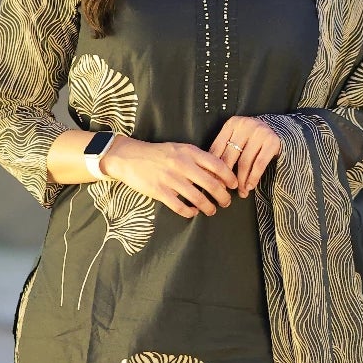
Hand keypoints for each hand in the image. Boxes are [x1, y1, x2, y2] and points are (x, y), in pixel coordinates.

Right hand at [104, 136, 237, 218]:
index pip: (217, 165)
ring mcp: (170, 179)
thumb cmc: (157, 154)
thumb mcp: (179, 149)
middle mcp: (181, 164)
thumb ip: (197, 159)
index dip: (229, 177)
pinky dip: (190, 212)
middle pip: (211, 184)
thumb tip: (218, 174)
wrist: (129, 157)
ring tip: (212, 210)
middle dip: (223, 196)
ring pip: (198, 198)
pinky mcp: (159, 191)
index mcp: (189, 152)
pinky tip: (193, 212)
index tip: (234, 185)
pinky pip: (180, 207)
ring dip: (209, 207)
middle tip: (226, 202)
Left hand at [207, 115, 280, 195]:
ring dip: (241, 181)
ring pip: (244, 162)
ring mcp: (260, 132)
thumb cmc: (252, 138)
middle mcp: (245, 125)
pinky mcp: (272, 141)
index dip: (213, 168)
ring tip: (241, 192)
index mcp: (231, 124)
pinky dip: (253, 178)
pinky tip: (250, 187)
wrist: (279, 130)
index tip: (213, 183)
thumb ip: (224, 150)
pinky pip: (259, 164)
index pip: (217, 148)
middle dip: (226, 177)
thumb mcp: (237, 138)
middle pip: (230, 156)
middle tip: (225, 191)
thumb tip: (210, 175)